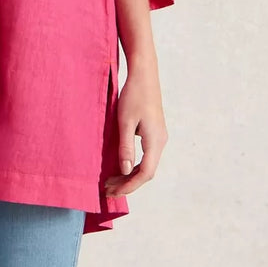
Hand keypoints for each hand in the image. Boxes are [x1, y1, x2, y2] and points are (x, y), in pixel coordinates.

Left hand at [102, 69, 167, 195]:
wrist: (144, 74)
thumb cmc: (133, 95)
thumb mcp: (125, 122)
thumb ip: (125, 147)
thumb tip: (126, 171)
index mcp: (155, 141)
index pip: (145, 174)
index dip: (129, 186)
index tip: (112, 193)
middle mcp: (160, 141)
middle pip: (146, 172)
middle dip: (127, 184)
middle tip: (107, 190)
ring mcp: (159, 137)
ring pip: (146, 165)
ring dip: (129, 175)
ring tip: (110, 182)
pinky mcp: (154, 132)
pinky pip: (146, 156)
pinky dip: (133, 165)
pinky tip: (120, 166)